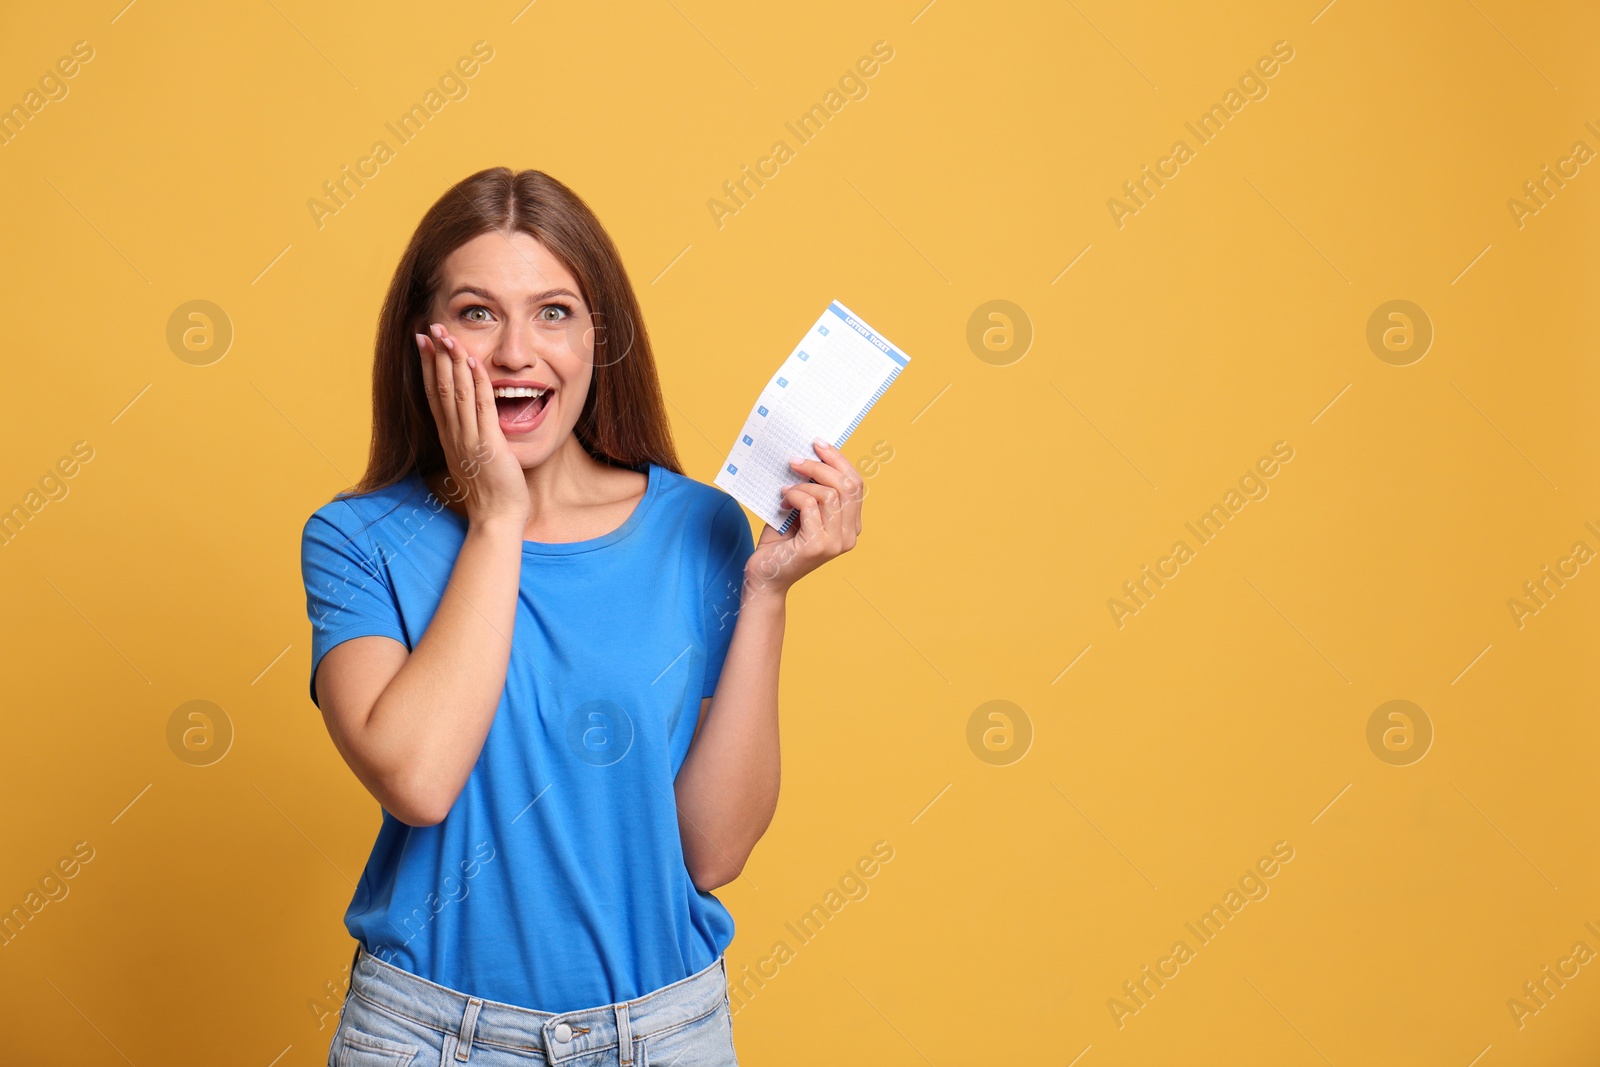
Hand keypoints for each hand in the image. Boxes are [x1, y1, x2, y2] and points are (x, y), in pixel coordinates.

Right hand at [415, 323, 529, 529]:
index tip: (424, 344)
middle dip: (436, 356)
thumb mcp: (472, 462)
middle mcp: (454, 436)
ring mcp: (469, 439)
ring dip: (453, 362)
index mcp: (450, 439)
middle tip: (430, 328)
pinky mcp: (488, 444)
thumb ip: (470, 442)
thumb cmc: (490, 494)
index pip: (434, 395)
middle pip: (440, 388)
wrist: (496, 519)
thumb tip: (471, 428)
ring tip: (447, 335)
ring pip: (457, 392)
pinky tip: (473, 361)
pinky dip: (477, 382)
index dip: (428, 368)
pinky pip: (481, 407)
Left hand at [747, 438, 862, 595]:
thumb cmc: (779, 542)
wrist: (764, 576)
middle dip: (821, 466)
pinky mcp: (818, 546)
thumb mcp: (800, 510)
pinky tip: (783, 502)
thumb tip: (810, 454)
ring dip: (804, 484)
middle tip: (796, 460)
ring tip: (786, 488)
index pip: (856, 485)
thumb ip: (811, 488)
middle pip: (848, 486)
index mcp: (850, 526)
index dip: (839, 461)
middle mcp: (849, 536)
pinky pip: (811, 506)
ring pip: (831, 494)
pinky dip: (795, 496)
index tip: (818, 444)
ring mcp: (836, 543)